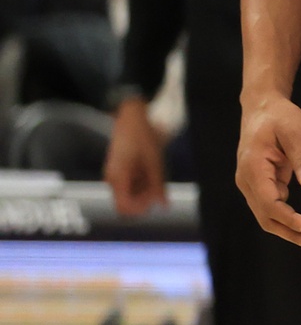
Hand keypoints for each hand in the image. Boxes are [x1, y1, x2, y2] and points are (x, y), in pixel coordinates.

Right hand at [104, 96, 166, 216]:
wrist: (131, 117)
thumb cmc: (142, 136)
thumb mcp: (155, 161)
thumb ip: (158, 184)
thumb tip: (163, 205)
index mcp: (118, 178)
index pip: (124, 207)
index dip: (140, 208)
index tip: (155, 198)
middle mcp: (112, 180)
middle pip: (127, 201)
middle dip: (144, 198)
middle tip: (158, 184)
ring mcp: (114, 175)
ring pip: (129, 193)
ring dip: (144, 189)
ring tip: (155, 172)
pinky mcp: (119, 170)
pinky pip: (129, 184)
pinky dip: (141, 182)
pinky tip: (150, 170)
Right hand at [236, 91, 300, 248]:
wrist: (263, 106)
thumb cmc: (279, 116)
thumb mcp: (295, 132)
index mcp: (252, 170)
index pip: (269, 205)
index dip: (290, 220)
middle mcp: (248, 182)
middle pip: (268, 219)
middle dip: (295, 232)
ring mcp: (254, 186)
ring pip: (271, 217)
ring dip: (295, 229)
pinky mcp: (263, 185)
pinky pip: (276, 208)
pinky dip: (293, 218)